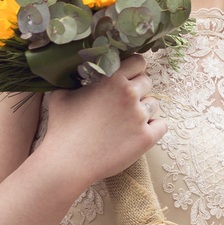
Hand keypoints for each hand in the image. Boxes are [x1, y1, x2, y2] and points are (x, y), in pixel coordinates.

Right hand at [36, 54, 166, 185]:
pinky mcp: (146, 138)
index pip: (138, 62)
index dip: (133, 69)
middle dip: (137, 90)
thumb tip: (79, 74)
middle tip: (122, 103)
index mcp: (112, 79)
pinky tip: (138, 132)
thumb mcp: (62, 94)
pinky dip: (153, 128)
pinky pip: (162, 126)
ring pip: (153, 105)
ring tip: (125, 122)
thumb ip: (76, 80)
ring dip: (142, 110)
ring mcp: (139, 116)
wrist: (67, 162)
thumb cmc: (61, 127)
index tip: (127, 77)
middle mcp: (129, 94)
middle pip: (147, 82)